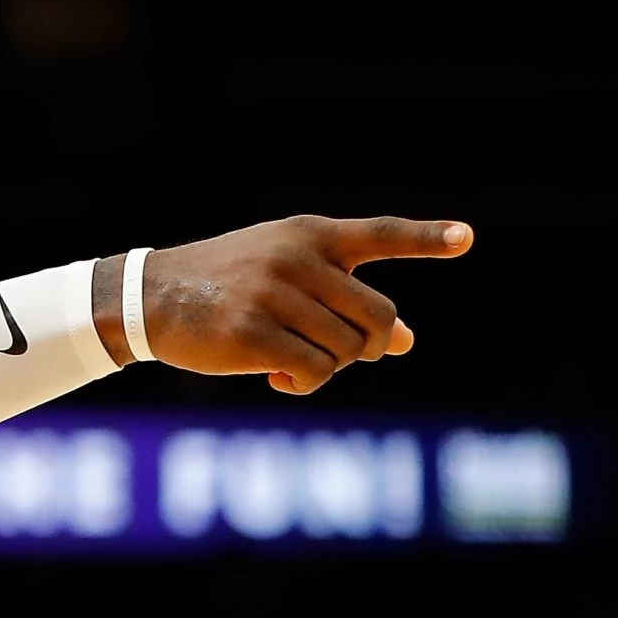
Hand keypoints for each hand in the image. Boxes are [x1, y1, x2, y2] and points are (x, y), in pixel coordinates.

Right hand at [96, 215, 473, 393]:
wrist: (150, 296)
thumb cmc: (227, 285)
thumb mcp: (287, 278)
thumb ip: (344, 299)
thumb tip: (406, 341)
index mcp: (309, 235)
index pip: (378, 234)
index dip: (426, 239)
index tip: (467, 238)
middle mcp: (296, 259)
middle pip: (377, 316)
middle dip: (369, 345)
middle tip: (347, 354)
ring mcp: (273, 294)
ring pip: (346, 350)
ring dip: (331, 367)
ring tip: (298, 362)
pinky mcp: (251, 333)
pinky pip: (313, 371)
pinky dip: (306, 383)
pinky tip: (280, 378)